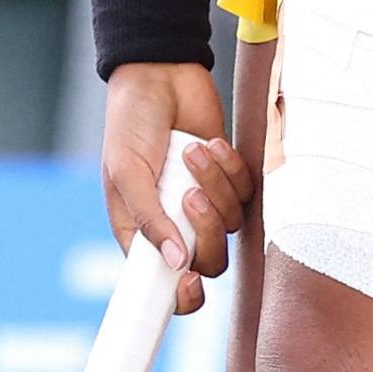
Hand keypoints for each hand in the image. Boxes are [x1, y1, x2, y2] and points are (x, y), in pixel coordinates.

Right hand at [100, 60, 250, 317]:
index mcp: (143, 233)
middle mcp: (177, 225)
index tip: (190, 281)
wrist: (160, 75)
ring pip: (231, 225)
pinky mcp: (230, 179)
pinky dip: (230, 168)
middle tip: (190, 195)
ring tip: (192, 151)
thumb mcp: (126, 171)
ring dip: (215, 186)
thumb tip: (176, 265)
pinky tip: (211, 144)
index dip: (182, 296)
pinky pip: (246, 193)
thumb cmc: (131, 124)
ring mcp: (206, 203)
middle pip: (210, 261)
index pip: (166, 286)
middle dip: (207, 231)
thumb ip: (149, 220)